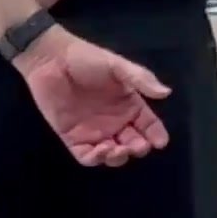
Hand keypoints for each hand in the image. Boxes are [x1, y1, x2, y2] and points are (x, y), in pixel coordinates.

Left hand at [17, 30, 172, 167]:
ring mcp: (93, 131)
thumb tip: (166, 93)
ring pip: (112, 154)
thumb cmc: (86, 59)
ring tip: (118, 149)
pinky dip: (95, 158)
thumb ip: (140, 78)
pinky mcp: (71, 136)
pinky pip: (86, 155)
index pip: (149, 126)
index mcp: (129, 105)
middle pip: (133, 143)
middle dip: (139, 149)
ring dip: (118, 157)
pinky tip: (101, 150)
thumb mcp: (117, 65)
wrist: (50, 59)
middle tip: (138, 146)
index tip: (160, 142)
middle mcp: (114, 121)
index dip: (156, 135)